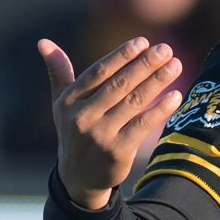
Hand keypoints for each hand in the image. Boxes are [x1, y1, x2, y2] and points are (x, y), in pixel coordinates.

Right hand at [39, 37, 182, 209]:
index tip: (143, 42)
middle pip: (119, 85)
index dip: (121, 56)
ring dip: (157, 82)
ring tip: (175, 65)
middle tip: (166, 49)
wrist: (78, 178)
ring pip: (133, 102)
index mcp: (69, 100)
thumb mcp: (61, 104)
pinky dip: (160, 109)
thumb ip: (59, 73)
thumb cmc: (75, 131)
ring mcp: (100, 134)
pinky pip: (143, 125)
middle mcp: (82, 116)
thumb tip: (44, 42)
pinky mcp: (117, 150)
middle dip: (144, 65)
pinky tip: (176, 95)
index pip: (98, 72)